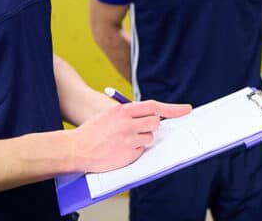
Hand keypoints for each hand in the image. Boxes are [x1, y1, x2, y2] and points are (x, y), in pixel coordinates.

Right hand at [70, 100, 190, 172]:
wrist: (76, 149)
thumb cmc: (92, 131)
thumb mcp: (110, 114)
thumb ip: (129, 113)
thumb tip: (151, 114)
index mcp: (123, 111)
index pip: (153, 107)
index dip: (171, 109)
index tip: (186, 110)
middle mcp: (128, 125)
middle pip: (155, 122)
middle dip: (151, 125)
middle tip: (141, 128)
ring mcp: (129, 140)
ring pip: (149, 137)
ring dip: (142, 138)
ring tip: (124, 140)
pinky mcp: (129, 155)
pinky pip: (141, 150)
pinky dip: (135, 150)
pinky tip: (120, 149)